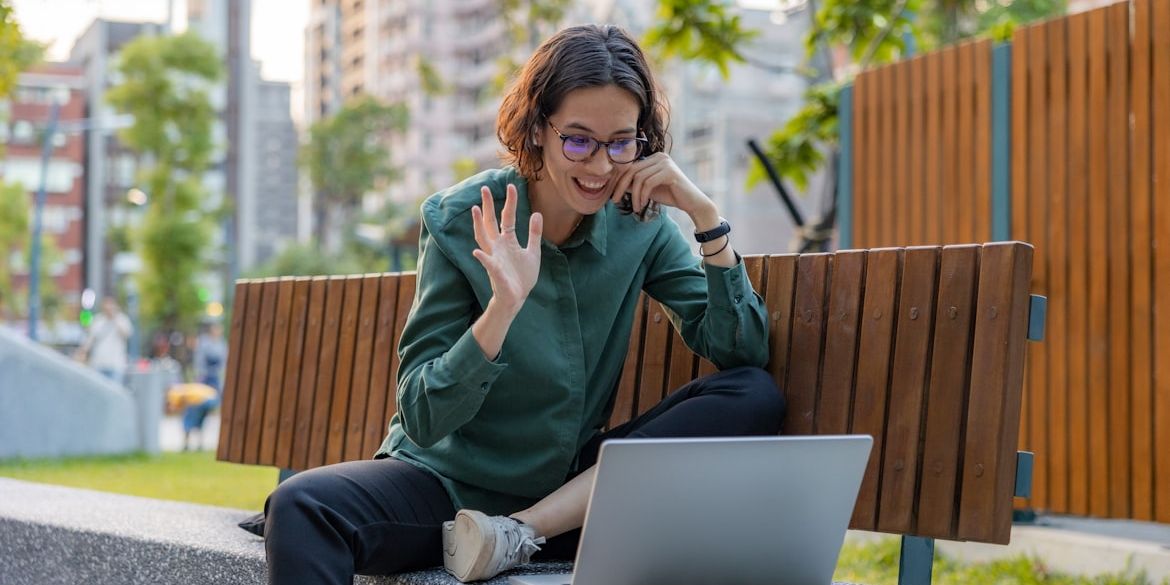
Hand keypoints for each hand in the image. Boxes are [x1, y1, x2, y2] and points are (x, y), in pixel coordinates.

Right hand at [471, 184, 543, 314]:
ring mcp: (494, 258)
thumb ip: (534, 234)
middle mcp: (498, 246)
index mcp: (508, 241)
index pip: (507, 217)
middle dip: (488, 206)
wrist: (517, 298)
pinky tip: (477, 251)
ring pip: (483, 238)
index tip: (511, 186)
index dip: (510, 202)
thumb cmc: (522, 276)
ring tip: (475, 209)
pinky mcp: (495, 272)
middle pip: (490, 222)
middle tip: (484, 188)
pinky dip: (482, 258)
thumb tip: (537, 213)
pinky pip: (487, 264)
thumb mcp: (533, 252)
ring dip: (478, 225)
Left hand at [609, 153, 714, 220]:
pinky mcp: (669, 171)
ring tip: (635, 207)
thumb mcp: (647, 189)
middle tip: (614, 201)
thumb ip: (634, 184)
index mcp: (653, 158)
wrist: (692, 202)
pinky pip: (648, 183)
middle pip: (631, 170)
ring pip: (638, 178)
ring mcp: (665, 162)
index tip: (612, 195)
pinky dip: (642, 195)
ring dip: (634, 195)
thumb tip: (614, 185)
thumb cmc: (670, 195)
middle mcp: (659, 156)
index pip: (629, 166)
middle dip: (620, 187)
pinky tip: (643, 204)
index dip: (617, 180)